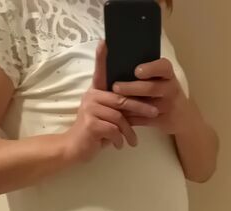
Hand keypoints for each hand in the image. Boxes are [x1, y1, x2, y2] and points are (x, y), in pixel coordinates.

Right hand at [63, 43, 158, 161]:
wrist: (75, 149)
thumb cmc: (94, 134)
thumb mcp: (107, 118)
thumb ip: (117, 108)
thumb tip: (138, 105)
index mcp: (95, 92)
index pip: (99, 72)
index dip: (102, 57)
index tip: (105, 42)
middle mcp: (91, 96)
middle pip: (122, 99)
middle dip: (140, 107)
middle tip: (155, 113)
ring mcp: (90, 109)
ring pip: (119, 117)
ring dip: (129, 132)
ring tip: (133, 141)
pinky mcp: (91, 124)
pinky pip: (114, 130)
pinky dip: (119, 140)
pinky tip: (119, 146)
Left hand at [113, 59, 191, 135]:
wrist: (182, 116)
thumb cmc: (164, 91)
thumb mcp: (161, 78)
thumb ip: (145, 71)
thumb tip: (115, 58)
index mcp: (168, 74)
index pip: (163, 67)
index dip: (150, 68)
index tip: (137, 71)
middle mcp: (171, 88)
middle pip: (152, 88)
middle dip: (132, 87)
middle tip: (115, 87)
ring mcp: (169, 106)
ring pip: (148, 106)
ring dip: (130, 104)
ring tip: (115, 102)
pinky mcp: (164, 121)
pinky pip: (145, 120)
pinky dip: (131, 118)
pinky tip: (120, 115)